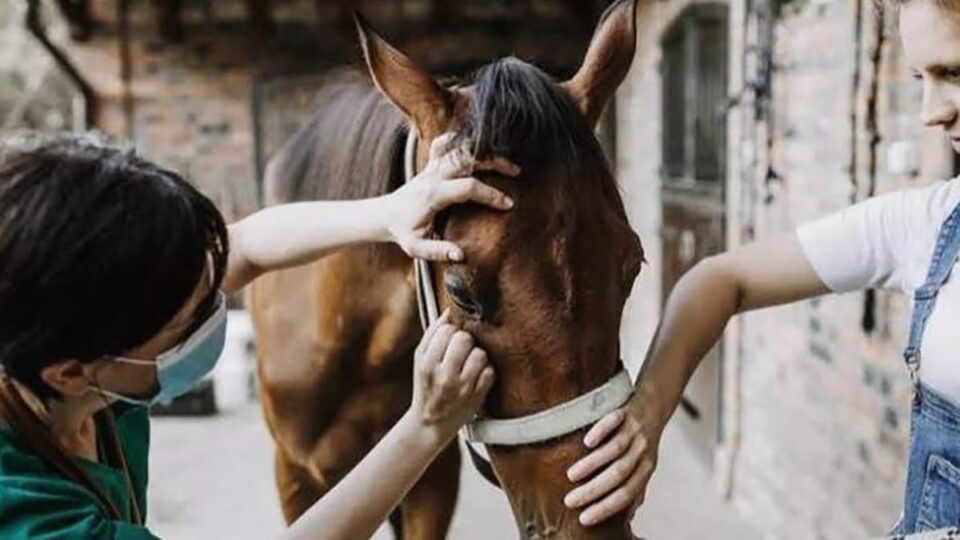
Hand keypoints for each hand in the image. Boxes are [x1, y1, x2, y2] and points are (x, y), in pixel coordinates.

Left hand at [384, 133, 519, 260]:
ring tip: (505, 160)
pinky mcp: (430, 164)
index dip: (491, 194)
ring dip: (484, 151)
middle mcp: (433, 176)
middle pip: (468, 158)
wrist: (383, 215)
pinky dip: (460, 141)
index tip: (508, 204)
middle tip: (516, 172)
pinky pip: (444, 143)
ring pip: (460, 148)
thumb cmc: (402, 232)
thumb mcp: (416, 248)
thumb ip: (438, 251)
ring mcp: (431, 167)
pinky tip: (477, 147)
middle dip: (495, 163)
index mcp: (433, 194)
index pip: (468, 187)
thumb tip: (461, 255)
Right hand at [409, 310, 495, 441]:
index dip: (451, 331)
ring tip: (469, 364)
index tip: (449, 340)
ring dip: (477, 356)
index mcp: (426, 363)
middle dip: (465, 341)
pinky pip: (490, 371)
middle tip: (461, 351)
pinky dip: (485, 372)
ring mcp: (462, 388)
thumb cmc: (426, 385)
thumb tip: (451, 310)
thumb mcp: (420, 359)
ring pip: (480, 353)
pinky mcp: (477, 397)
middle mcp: (444, 376)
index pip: (447, 329)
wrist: (429, 424)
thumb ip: (433, 333)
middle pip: (465, 338)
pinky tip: (476, 377)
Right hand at [563, 402, 665, 526]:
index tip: (584, 519)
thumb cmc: (644, 440)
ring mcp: (634, 430)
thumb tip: (626, 518)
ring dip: (592, 464)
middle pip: (618, 474)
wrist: (656, 402)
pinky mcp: (626, 410)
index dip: (606, 507)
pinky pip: (614, 421)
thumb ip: (636, 488)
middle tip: (570, 501)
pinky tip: (586, 443)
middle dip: (594, 490)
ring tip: (571, 476)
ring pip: (615, 450)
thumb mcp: (644, 464)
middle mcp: (642, 450)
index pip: (627, 493)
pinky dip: (601, 431)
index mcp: (646, 467)